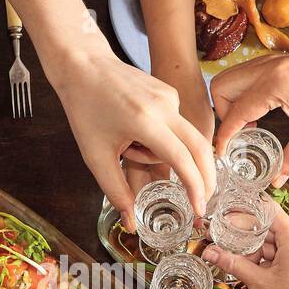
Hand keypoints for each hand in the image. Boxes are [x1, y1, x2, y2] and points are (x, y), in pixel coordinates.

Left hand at [49, 47, 216, 224]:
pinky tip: (134, 130)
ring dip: (165, 155)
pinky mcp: (170, 92)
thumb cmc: (85, 109)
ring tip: (128, 148)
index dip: (194, 187)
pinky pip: (175, 125)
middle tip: (203, 202)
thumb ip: (116, 191)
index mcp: (145, 121)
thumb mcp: (95, 156)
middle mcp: (164, 105)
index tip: (200, 208)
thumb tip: (130, 223)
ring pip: (183, 138)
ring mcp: (170, 96)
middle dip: (205, 177)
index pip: (181, 159)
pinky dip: (161, 138)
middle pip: (199, 147)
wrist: (83, 64)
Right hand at [201, 204, 288, 288]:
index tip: (227, 215)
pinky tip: (250, 272)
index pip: (269, 211)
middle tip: (222, 244)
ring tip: (235, 264)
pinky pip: (281, 255)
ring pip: (273, 244)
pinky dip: (265, 261)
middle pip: (269, 229)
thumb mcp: (259, 284)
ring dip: (254, 252)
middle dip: (246, 238)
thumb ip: (233, 264)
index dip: (246, 211)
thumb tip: (210, 252)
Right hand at [210, 45, 288, 183]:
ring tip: (249, 126)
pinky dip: (242, 94)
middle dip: (222, 114)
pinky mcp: (275, 61)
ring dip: (231, 103)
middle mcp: (266, 68)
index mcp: (273, 84)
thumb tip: (276, 181)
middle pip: (221, 87)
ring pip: (230, 78)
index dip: (224, 137)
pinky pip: (244, 76)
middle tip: (238, 135)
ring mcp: (269, 61)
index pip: (234, 112)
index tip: (222, 154)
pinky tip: (260, 113)